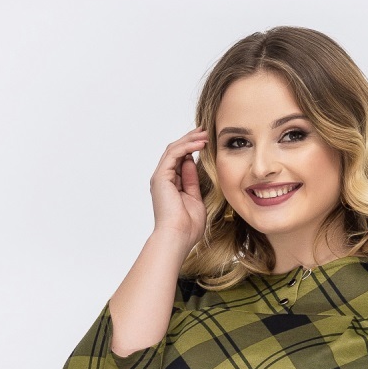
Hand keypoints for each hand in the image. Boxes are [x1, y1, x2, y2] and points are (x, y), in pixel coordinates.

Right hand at [150, 126, 208, 251]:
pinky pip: (174, 154)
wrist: (177, 237)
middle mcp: (163, 179)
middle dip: (191, 139)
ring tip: (205, 134)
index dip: (193, 148)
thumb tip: (193, 163)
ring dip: (190, 140)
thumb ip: (193, 181)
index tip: (207, 141)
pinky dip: (187, 146)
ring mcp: (161, 177)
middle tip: (206, 131)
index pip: (181, 160)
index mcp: (171, 186)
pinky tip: (200, 143)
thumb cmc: (187, 227)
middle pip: (176, 152)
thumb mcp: (195, 199)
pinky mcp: (161, 176)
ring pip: (174, 149)